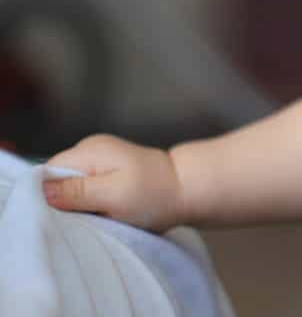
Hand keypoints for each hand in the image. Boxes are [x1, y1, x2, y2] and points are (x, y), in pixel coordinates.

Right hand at [43, 133, 186, 232]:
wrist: (189, 189)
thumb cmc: (154, 194)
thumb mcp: (113, 196)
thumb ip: (78, 192)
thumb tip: (40, 191)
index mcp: (89, 151)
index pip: (46, 173)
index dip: (43, 197)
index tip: (51, 219)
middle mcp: (91, 150)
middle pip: (56, 179)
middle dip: (58, 202)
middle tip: (70, 223)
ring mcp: (100, 161)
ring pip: (70, 187)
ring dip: (74, 206)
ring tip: (87, 219)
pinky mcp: (108, 173)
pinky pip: (85, 190)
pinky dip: (87, 204)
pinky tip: (97, 214)